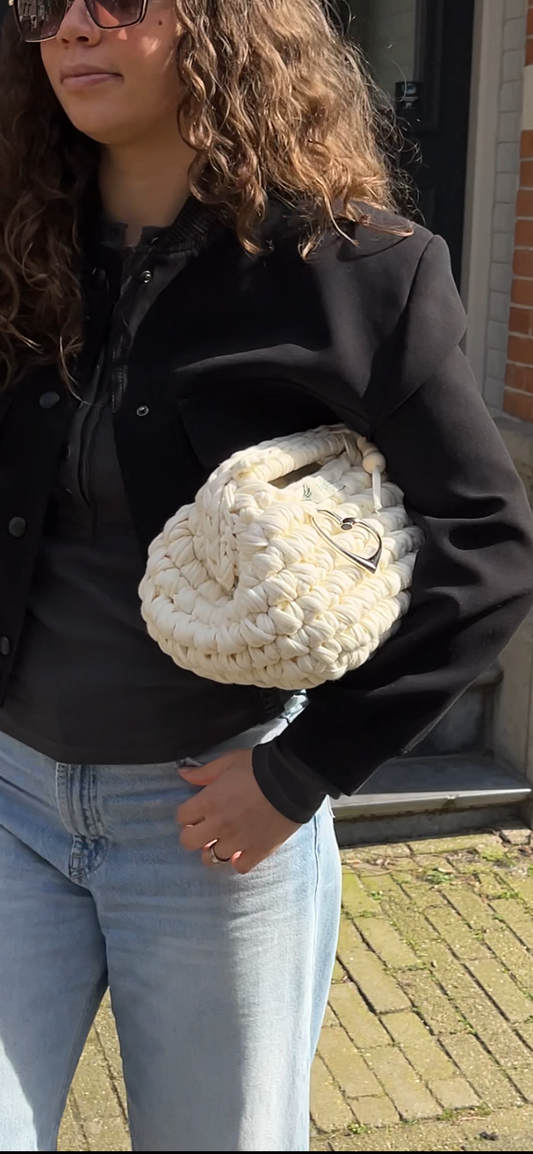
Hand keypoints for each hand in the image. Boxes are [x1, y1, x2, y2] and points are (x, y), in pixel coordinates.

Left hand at [176, 749, 300, 873]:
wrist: (292, 779)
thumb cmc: (259, 766)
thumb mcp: (228, 762)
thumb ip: (204, 771)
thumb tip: (183, 773)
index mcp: (209, 801)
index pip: (182, 817)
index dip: (187, 814)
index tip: (195, 811)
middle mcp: (219, 825)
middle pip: (189, 842)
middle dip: (193, 835)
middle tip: (204, 828)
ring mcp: (238, 840)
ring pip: (211, 858)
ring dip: (214, 849)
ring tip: (222, 840)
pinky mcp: (258, 850)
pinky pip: (240, 867)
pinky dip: (238, 861)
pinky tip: (241, 851)